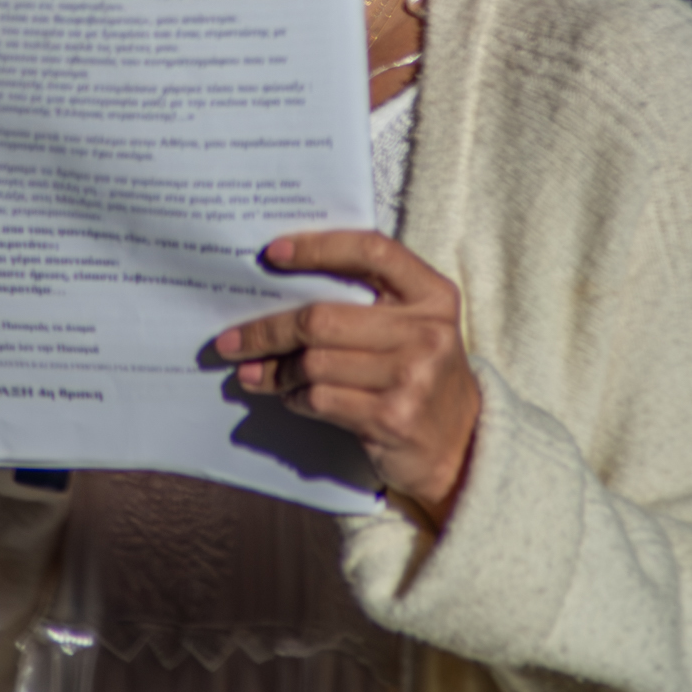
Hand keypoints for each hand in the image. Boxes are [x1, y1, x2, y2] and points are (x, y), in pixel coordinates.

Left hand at [214, 229, 480, 528]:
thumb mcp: (411, 325)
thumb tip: (278, 287)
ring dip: (277, 370)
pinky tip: (289, 396)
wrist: (461, 445)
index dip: (318, 247)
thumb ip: (367, 299)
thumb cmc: (419, 372)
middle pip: (323, 318)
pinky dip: (294, 397)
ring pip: (314, 362)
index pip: (370, 251)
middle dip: (267, 330)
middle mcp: (426, 331)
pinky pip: (321, 398)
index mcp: (432, 294)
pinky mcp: (392, 417)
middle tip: (231, 339)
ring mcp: (411, 376)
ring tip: (256, 372)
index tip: (271, 253)